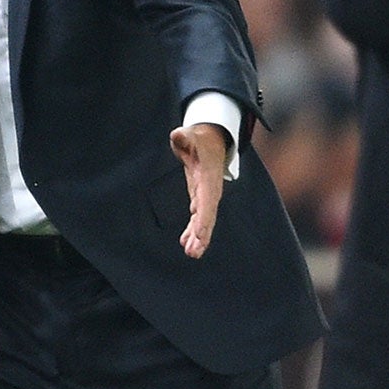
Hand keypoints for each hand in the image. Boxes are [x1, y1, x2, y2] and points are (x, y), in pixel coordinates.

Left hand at [169, 122, 230, 258]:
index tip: (200, 233)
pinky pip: (198, 217)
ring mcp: (206, 195)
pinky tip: (186, 243)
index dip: (204, 217)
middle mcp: (210, 190)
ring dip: (198, 237)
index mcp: (209, 177)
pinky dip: (193, 231)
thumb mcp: (190, 134)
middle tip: (194, 252)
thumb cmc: (199, 137)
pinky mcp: (200, 197)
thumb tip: (177, 135)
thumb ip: (184, 136)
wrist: (210, 140)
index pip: (207, 200)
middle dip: (202, 235)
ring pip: (203, 220)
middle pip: (208, 216)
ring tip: (191, 254)